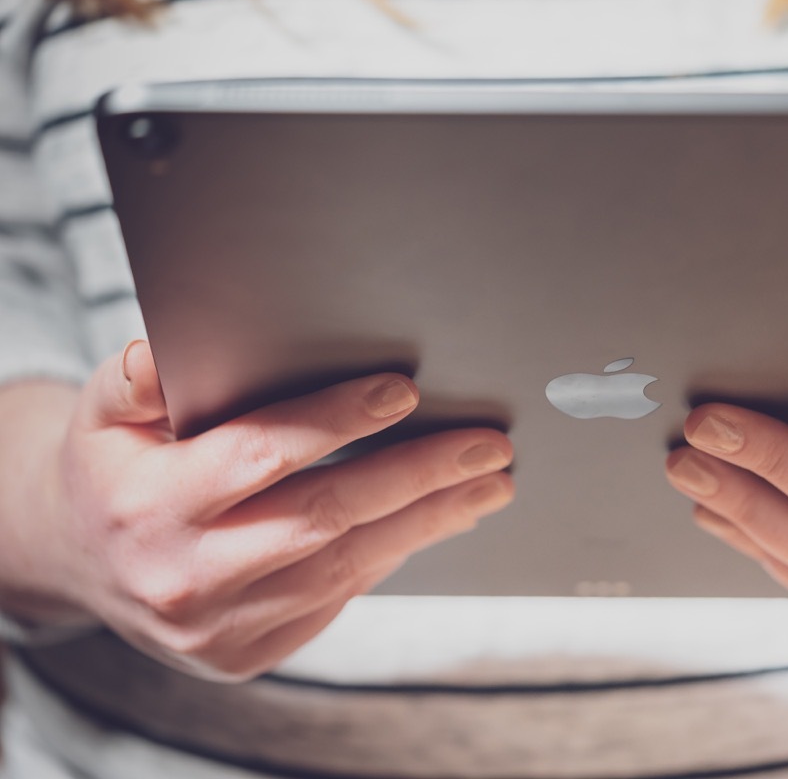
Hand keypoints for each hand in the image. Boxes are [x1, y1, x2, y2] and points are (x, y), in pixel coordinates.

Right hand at [27, 341, 513, 680]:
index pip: (259, 455)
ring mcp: (218, 627)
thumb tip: (171, 351)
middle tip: (487, 446)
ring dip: (426, 522)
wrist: (82, 563)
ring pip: (344, 568)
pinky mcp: (245, 654)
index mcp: (149, 504)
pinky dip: (389, 556)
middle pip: (324, 518)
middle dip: (417, 476)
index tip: (403, 392)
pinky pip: (334, 600)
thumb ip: (138, 379)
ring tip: (487, 485)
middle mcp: (185, 576)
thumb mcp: (104, 411)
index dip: (335, 420)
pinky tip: (432, 519)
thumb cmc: (112, 469)